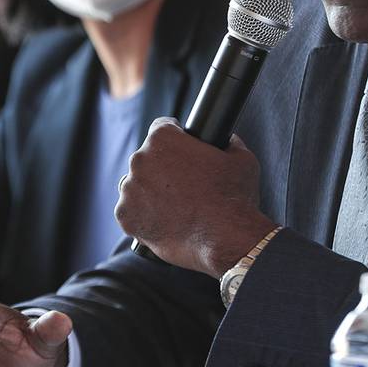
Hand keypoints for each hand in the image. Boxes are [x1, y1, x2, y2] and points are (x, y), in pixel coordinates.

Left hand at [115, 118, 275, 275]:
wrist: (226, 238)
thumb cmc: (234, 197)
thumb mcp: (241, 158)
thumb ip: (229, 143)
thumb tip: (227, 141)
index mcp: (163, 138)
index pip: (161, 128)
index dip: (175, 137)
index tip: (181, 151)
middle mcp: (140, 159)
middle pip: (147, 158)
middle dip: (162, 169)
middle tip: (183, 186)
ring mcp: (130, 189)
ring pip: (136, 186)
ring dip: (149, 193)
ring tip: (175, 208)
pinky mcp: (126, 218)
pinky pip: (131, 213)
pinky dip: (144, 218)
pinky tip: (166, 223)